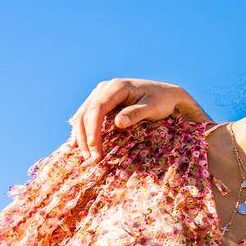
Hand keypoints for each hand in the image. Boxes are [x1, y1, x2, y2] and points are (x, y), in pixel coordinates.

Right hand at [70, 79, 206, 160]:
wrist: (166, 94)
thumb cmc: (162, 101)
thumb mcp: (153, 107)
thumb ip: (136, 113)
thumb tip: (118, 123)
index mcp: (117, 87)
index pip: (98, 108)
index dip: (93, 128)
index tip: (94, 146)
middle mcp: (104, 88)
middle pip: (86, 113)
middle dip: (86, 136)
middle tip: (92, 158)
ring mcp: (99, 94)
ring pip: (81, 115)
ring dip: (81, 136)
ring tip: (86, 156)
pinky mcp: (99, 102)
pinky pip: (85, 117)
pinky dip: (81, 131)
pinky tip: (78, 146)